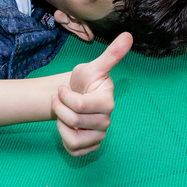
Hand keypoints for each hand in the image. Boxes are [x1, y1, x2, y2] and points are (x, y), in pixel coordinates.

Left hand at [52, 32, 132, 155]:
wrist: (76, 96)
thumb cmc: (85, 81)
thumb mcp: (94, 66)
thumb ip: (111, 54)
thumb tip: (128, 35)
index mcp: (107, 102)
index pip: (80, 105)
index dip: (64, 96)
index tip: (62, 89)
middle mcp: (106, 121)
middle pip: (74, 120)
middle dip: (59, 107)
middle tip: (58, 99)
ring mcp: (99, 136)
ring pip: (73, 138)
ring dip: (60, 124)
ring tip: (61, 114)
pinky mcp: (90, 147)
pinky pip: (73, 150)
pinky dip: (64, 139)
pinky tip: (66, 127)